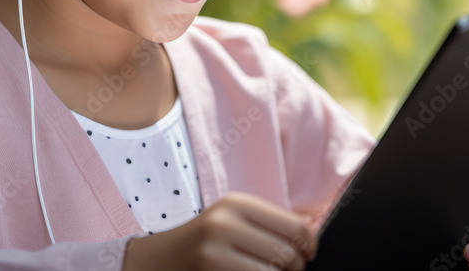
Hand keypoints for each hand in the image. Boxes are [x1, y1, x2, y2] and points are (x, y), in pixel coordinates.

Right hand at [122, 191, 318, 270]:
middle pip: (289, 255)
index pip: (296, 226)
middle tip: (284, 270)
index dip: (309, 245)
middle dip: (294, 269)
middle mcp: (224, 224)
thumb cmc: (203, 242)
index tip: (306, 253)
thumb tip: (312, 232)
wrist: (155, 261)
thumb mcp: (232, 220)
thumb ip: (269, 224)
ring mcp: (214, 253)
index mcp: (236, 203)